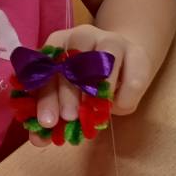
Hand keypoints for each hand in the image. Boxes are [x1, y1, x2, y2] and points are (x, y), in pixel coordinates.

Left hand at [29, 23, 152, 147]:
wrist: (123, 62)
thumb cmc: (85, 82)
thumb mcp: (63, 95)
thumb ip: (49, 114)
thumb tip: (37, 139)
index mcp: (57, 42)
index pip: (45, 66)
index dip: (44, 95)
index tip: (47, 122)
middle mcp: (82, 36)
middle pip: (73, 59)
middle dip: (68, 93)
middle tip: (68, 118)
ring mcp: (111, 41)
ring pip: (105, 59)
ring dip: (98, 89)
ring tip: (94, 113)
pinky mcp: (137, 53)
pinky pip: (132, 76)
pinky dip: (124, 97)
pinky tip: (117, 108)